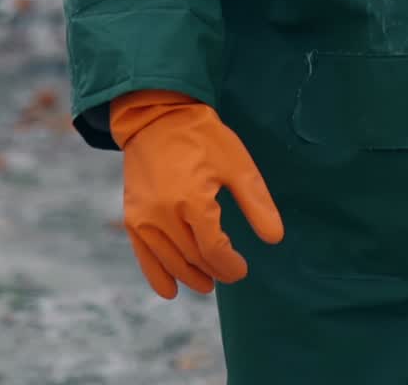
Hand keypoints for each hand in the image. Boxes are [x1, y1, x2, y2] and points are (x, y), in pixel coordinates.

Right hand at [110, 89, 283, 299]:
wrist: (159, 118)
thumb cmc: (203, 138)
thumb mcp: (237, 164)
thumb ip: (256, 203)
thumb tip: (275, 238)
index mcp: (193, 201)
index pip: (214, 249)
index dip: (230, 265)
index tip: (243, 270)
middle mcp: (164, 215)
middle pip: (193, 256)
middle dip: (213, 270)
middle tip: (228, 275)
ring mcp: (144, 219)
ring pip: (170, 260)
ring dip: (189, 276)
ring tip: (206, 283)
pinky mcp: (132, 217)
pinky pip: (144, 256)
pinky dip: (157, 275)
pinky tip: (169, 290)